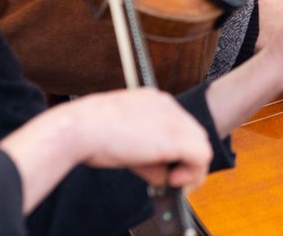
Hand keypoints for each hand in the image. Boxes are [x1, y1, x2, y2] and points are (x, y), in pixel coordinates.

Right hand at [0, 86, 212, 212]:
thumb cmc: (90, 133)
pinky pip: (201, 156)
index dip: (175, 148)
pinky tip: (172, 181)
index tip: (167, 165)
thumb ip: (145, 154)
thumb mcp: (122, 140)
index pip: (176, 124)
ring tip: (172, 182)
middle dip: (185, 159)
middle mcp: (166, 104)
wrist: (81, 127)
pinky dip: (192, 174)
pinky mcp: (176, 137)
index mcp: (151, 100)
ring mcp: (173, 118)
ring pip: (200, 145)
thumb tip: (161, 175)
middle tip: (174, 179)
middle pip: (192, 133)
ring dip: (190, 169)